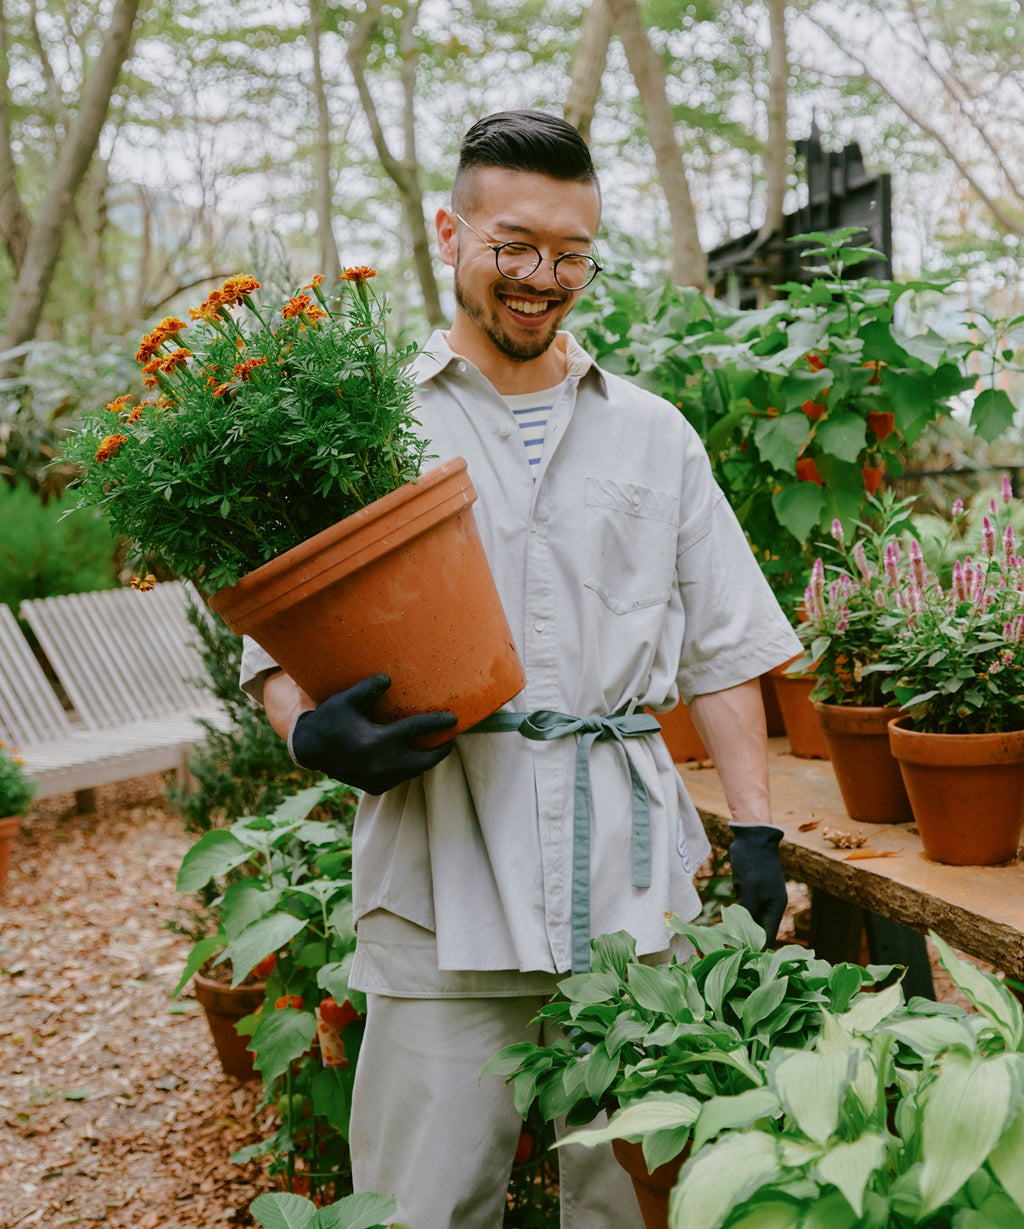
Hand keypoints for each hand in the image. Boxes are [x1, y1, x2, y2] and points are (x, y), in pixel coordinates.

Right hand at [290, 673, 457, 793]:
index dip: (438, 723)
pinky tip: (415, 756)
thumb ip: (370, 688)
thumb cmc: (330, 719)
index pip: (416, 730)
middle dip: (442, 750)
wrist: (310, 749)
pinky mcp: (375, 787)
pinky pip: (401, 778)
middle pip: (426, 760)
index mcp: (378, 741)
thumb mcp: (347, 699)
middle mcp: (382, 764)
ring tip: (437, 746)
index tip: (454, 718)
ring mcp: (379, 779)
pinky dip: (411, 768)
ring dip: (427, 760)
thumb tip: (388, 678)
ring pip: (415, 771)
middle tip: (452, 738)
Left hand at [728, 823, 786, 945]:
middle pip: (758, 928)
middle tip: (726, 949)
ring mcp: (760, 895)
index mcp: (776, 906)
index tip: (740, 958)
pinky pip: (742, 906)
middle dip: (743, 937)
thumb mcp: (750, 891)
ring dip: (737, 924)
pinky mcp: (749, 888)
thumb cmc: (754, 863)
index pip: (768, 936)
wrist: (752, 836)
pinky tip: (723, 916)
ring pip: (748, 917)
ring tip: (721, 937)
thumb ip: (748, 913)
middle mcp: (770, 903)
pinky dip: (734, 911)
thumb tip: (741, 935)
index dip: (755, 947)